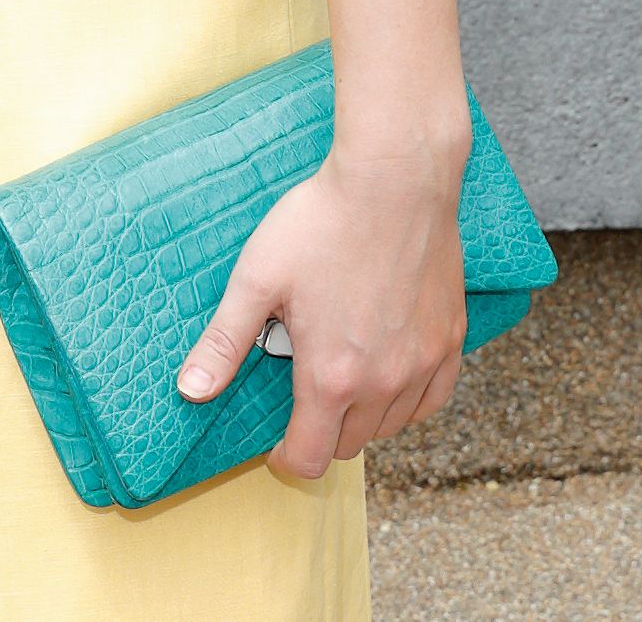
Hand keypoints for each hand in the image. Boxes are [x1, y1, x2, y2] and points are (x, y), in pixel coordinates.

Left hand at [176, 133, 469, 476]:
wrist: (393, 182)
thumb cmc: (320, 222)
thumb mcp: (256, 277)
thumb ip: (224, 341)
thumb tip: (190, 391)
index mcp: (331, 377)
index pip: (310, 457)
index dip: (286, 459)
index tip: (274, 443)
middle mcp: (383, 384)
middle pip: (350, 445)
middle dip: (320, 431)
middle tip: (300, 390)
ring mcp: (423, 366)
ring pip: (391, 425)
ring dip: (362, 416)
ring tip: (337, 373)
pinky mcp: (451, 341)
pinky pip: (431, 400)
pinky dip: (406, 400)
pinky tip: (386, 372)